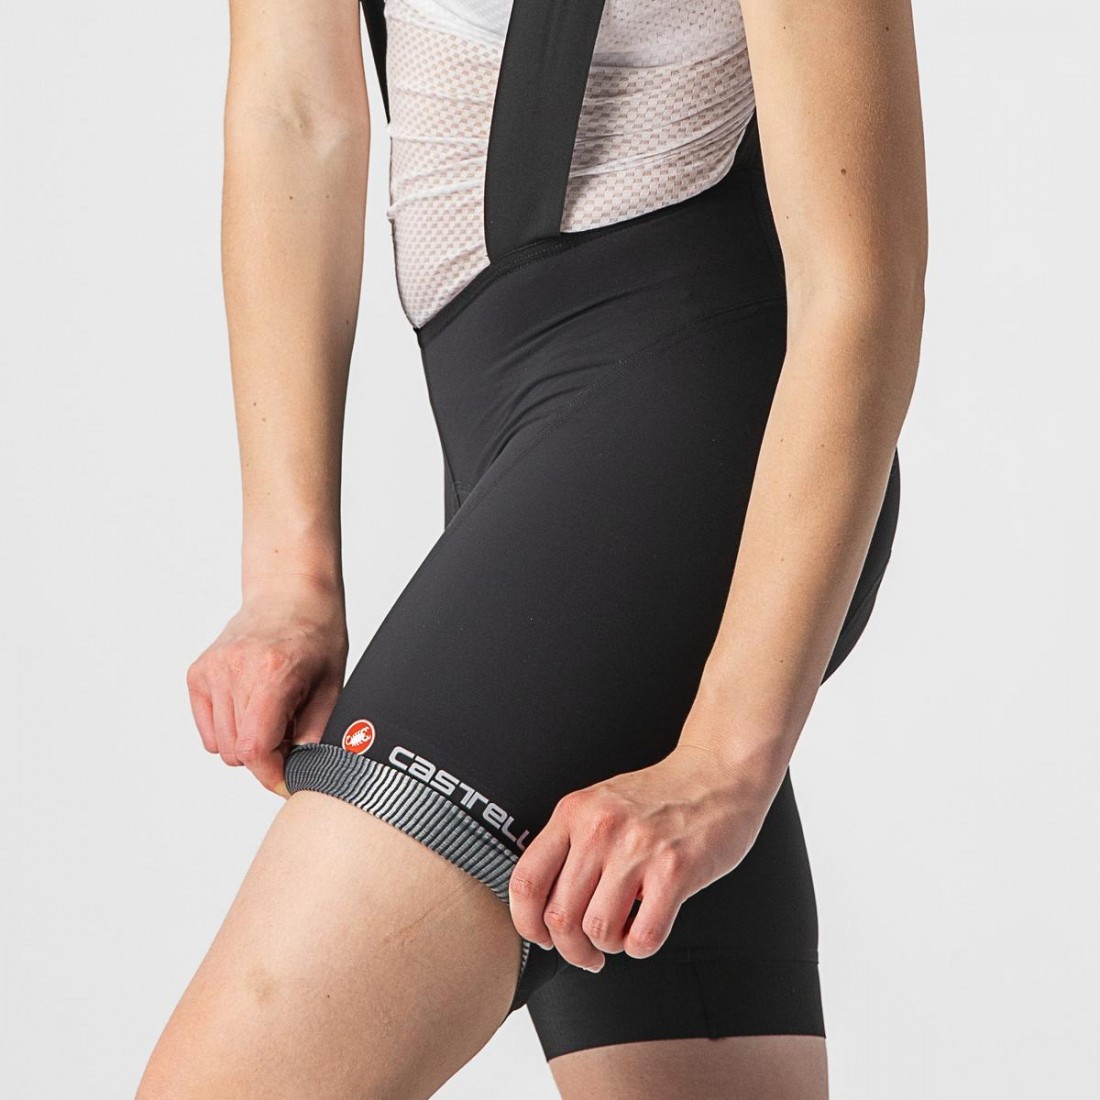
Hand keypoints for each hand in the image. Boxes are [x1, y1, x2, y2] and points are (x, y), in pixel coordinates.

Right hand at [186, 575, 348, 795]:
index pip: (256, 749)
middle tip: (291, 738)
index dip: (272, 774)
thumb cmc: (317, 635)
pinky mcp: (197, 674)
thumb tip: (303, 773)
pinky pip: (208, 730)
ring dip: (248, 745)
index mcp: (271, 673)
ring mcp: (211, 671)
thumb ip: (317, 733)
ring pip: (221, 746)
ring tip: (274, 717)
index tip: (288, 779)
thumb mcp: (332, 685)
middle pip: (237, 752)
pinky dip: (229, 731)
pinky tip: (252, 708)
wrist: (290, 593)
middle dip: (266, 758)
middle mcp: (234, 670)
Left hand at [508, 743, 782, 971]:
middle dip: (572, 948)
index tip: (542, 936)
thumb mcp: (599, 804)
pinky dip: (641, 945)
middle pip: (560, 916)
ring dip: (609, 945)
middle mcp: (600, 828)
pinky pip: (643, 937)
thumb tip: (543, 908)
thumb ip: (570, 844)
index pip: (526, 881)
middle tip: (588, 951)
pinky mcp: (676, 870)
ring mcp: (638, 849)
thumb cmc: (660, 796)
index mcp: (574, 812)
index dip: (526, 922)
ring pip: (599, 930)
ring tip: (622, 931)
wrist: (716, 773)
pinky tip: (647, 927)